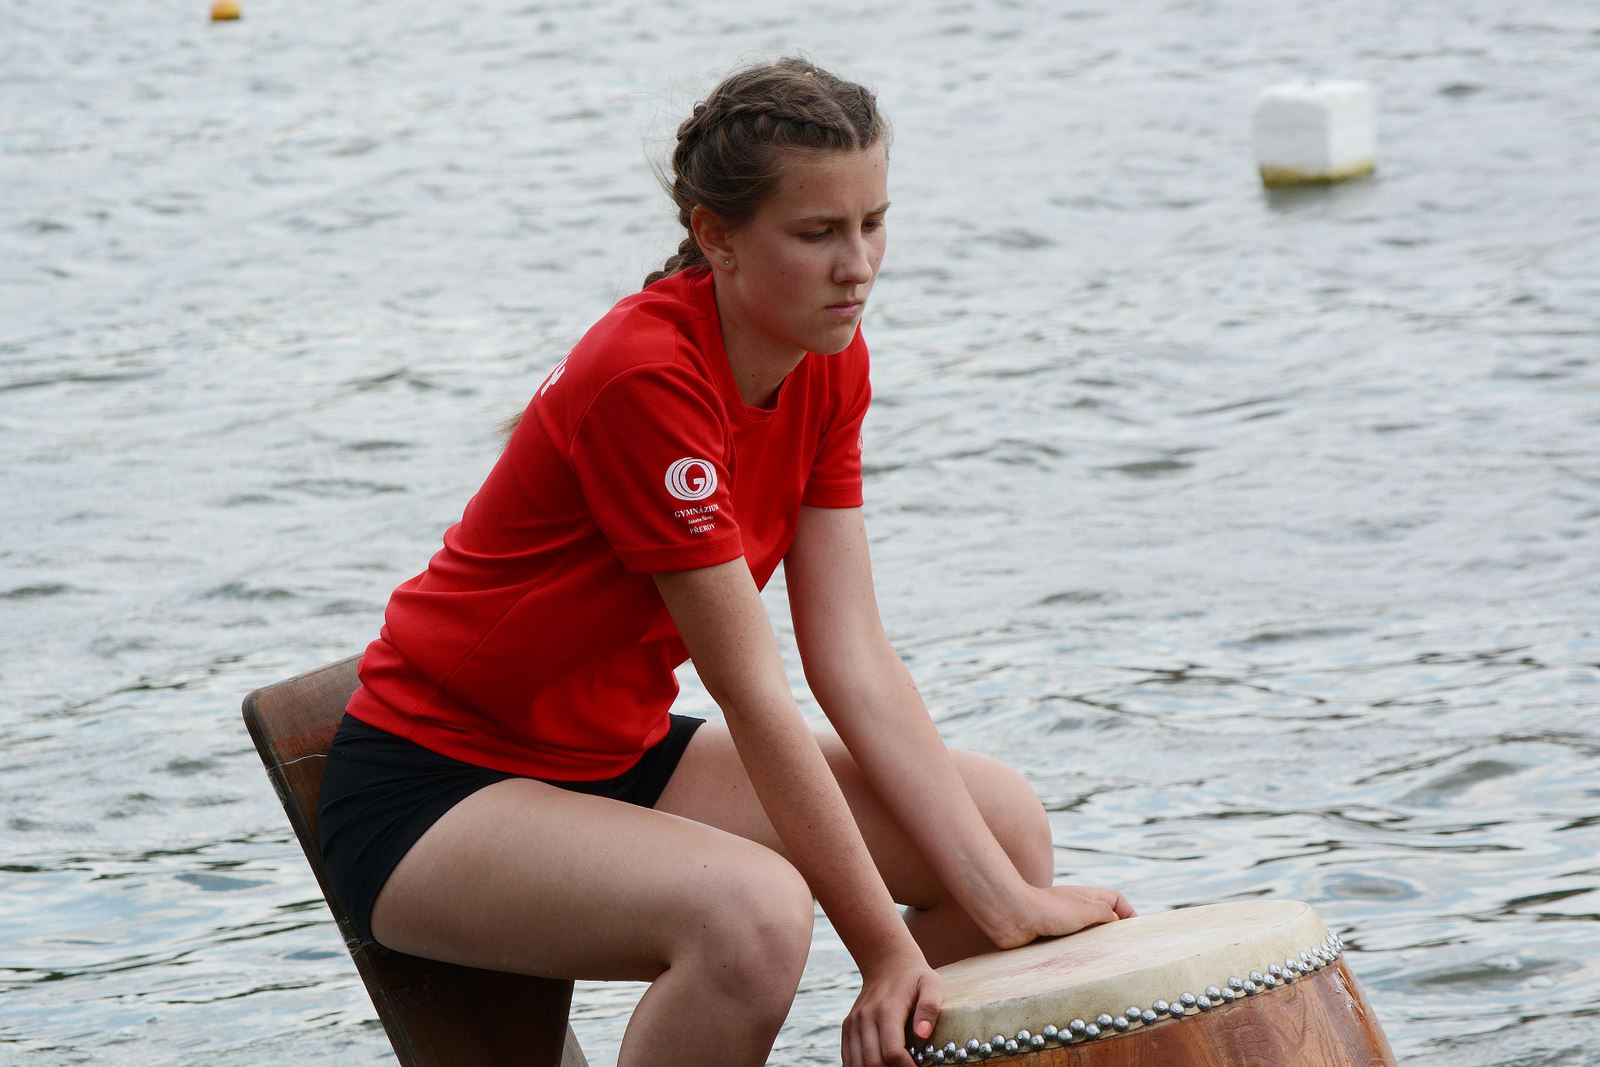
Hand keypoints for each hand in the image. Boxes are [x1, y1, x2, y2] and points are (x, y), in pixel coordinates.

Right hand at [843, 948, 944, 1066]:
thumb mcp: (931, 984)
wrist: (887, 963)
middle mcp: (865, 1017)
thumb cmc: (915, 978)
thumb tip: (923, 1033)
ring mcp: (853, 1023)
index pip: (892, 1052)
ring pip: (857, 1064)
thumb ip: (929, 1007)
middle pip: (873, 1062)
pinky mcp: (847, 1027)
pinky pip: (848, 1058)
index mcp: (887, 1009)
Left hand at [993, 883, 1137, 948]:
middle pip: (1103, 918)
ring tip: (1103, 962)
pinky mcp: (1050, 938)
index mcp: (1087, 897)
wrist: (1011, 916)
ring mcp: (1063, 923)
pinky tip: (1081, 965)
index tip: (1134, 930)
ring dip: (1095, 947)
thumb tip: (1116, 922)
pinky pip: (1070, 948)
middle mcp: (1076, 908)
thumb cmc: (1048, 909)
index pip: (1116, 899)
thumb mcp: (1086, 908)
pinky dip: (1077, 955)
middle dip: (1113, 933)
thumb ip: (1106, 914)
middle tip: (1122, 951)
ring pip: (1087, 935)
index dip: (1128, 911)